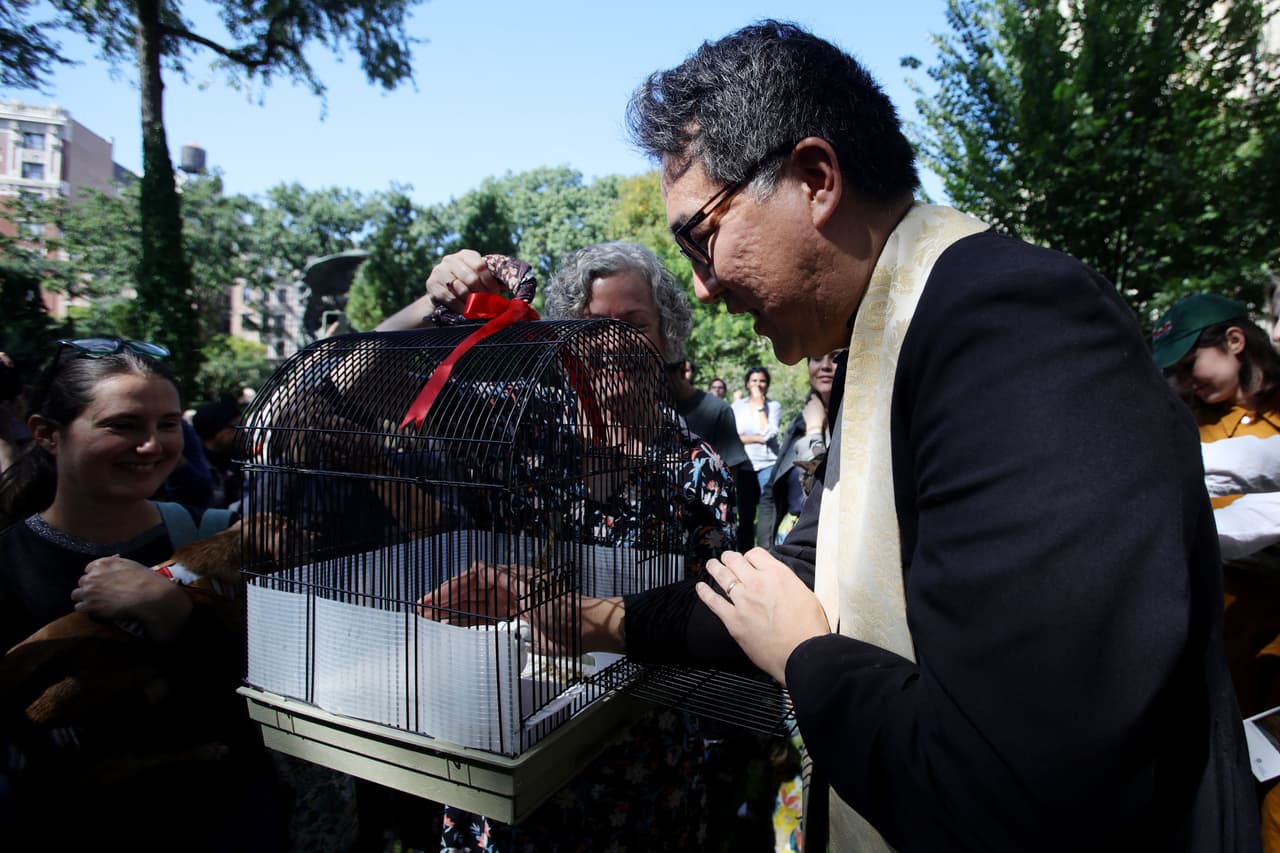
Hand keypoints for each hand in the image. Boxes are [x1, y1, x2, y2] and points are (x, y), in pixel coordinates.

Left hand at [71, 556, 191, 642]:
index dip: (96, 576)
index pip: (89, 569)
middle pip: (82, 582)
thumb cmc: (144, 579)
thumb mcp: (129, 565)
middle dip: (90, 587)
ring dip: (84, 598)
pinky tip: (96, 610)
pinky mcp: (89, 606)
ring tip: (96, 603)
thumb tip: (112, 570)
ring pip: (76, 595)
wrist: (148, 595)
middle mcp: (92, 576)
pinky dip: (86, 609)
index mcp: (102, 563)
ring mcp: (89, 591)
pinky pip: (79, 607)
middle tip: (100, 593)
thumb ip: (115, 566)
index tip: (103, 582)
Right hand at [417, 560, 583, 655]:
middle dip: (447, 600)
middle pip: (471, 593)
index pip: (474, 577)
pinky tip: (451, 629)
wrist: (584, 629)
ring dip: (453, 613)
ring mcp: (509, 607)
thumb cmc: (560, 607)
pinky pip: (485, 623)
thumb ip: (502, 580)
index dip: (452, 586)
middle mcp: (506, 590)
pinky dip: (467, 625)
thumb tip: (477, 567)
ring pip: (475, 608)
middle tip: (423, 611)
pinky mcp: (514, 625)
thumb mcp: (531, 591)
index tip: (433, 597)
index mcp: (510, 577)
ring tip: (430, 621)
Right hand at [423, 249, 504, 313]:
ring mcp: (439, 271)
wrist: (440, 294)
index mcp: (465, 255)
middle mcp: (451, 259)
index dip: (490, 282)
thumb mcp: (477, 278)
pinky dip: (461, 307)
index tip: (495, 293)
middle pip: (471, 278)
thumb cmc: (465, 286)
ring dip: (472, 302)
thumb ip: (491, 279)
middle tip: (488, 304)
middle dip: (482, 294)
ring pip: (461, 289)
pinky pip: (451, 298)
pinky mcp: (432, 284)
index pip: (480, 266)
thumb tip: (508, 284)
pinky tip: (466, 312)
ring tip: (479, 309)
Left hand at [695, 548, 830, 684]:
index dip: (750, 556)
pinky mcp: (734, 620)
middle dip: (730, 558)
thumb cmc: (809, 628)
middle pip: (735, 561)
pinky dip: (705, 593)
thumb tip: (779, 583)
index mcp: (777, 574)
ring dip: (715, 568)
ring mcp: (743, 601)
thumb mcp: (806, 594)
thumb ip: (788, 583)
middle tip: (727, 558)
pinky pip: (714, 602)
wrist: (803, 653)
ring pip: (722, 576)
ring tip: (711, 565)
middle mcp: (757, 583)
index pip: (756, 554)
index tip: (748, 561)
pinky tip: (701, 588)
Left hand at [802, 394, 826, 435]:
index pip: (813, 395)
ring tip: (811, 412)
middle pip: (810, 401)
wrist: (814, 423)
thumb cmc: (821, 417)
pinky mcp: (803, 411)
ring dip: (808, 407)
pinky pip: (804, 410)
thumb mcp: (825, 412)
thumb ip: (824, 409)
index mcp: (816, 401)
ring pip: (806, 405)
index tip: (815, 399)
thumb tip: (825, 409)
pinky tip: (809, 415)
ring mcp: (806, 407)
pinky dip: (806, 411)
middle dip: (811, 403)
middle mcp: (810, 402)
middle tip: (814, 408)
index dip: (814, 397)